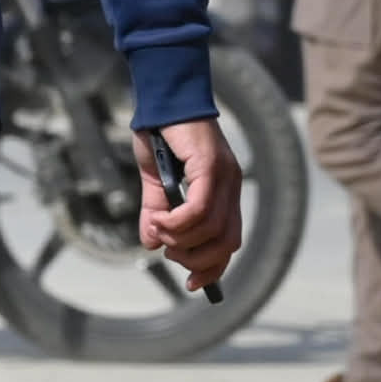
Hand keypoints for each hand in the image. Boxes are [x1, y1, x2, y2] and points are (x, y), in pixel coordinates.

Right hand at [135, 116, 241, 291]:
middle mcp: (230, 186)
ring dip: (180, 238)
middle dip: (194, 258)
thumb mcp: (156, 181)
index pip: (229, 242)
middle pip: (226, 243)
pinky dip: (179, 221)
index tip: (193, 284)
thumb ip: (157, 212)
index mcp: (223, 192)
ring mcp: (224, 176)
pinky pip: (199, 209)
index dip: (214, 268)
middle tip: (167, 249)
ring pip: (210, 229)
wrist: (162, 97)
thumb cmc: (161, 134)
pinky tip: (160, 217)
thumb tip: (150, 244)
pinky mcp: (210, 165)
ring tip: (157, 227)